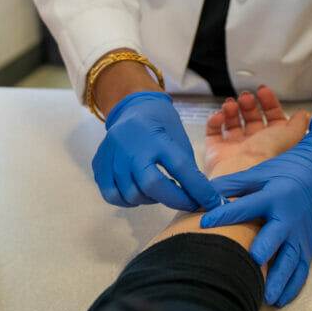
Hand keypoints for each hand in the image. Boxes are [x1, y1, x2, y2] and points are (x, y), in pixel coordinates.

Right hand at [92, 91, 220, 212]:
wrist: (133, 107)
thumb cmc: (162, 124)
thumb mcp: (179, 139)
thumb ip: (186, 168)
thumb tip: (200, 198)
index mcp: (156, 136)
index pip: (180, 168)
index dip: (198, 189)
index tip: (212, 202)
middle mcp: (131, 146)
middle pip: (151, 185)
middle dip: (175, 200)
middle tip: (188, 202)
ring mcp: (112, 155)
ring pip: (131, 194)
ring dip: (151, 200)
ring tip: (162, 192)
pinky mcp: (99, 164)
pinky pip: (112, 195)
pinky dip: (128, 200)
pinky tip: (141, 192)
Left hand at [201, 113, 311, 306]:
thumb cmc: (286, 171)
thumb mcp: (261, 172)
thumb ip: (233, 184)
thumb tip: (202, 193)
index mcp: (274, 195)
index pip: (247, 206)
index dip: (225, 214)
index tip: (204, 224)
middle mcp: (288, 217)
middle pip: (276, 235)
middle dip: (265, 249)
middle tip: (253, 262)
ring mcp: (300, 234)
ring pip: (291, 260)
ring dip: (280, 279)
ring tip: (266, 297)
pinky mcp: (309, 246)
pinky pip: (302, 270)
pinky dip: (292, 286)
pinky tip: (280, 300)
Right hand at [204, 87, 309, 177]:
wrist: (242, 175)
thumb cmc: (267, 159)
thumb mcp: (291, 136)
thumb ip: (298, 124)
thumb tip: (305, 116)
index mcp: (273, 144)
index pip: (273, 120)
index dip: (270, 104)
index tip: (264, 92)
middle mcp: (254, 148)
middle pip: (252, 120)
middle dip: (250, 104)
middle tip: (247, 96)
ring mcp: (235, 151)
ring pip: (233, 124)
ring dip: (232, 109)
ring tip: (232, 104)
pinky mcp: (217, 154)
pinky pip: (213, 132)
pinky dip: (215, 120)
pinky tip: (220, 115)